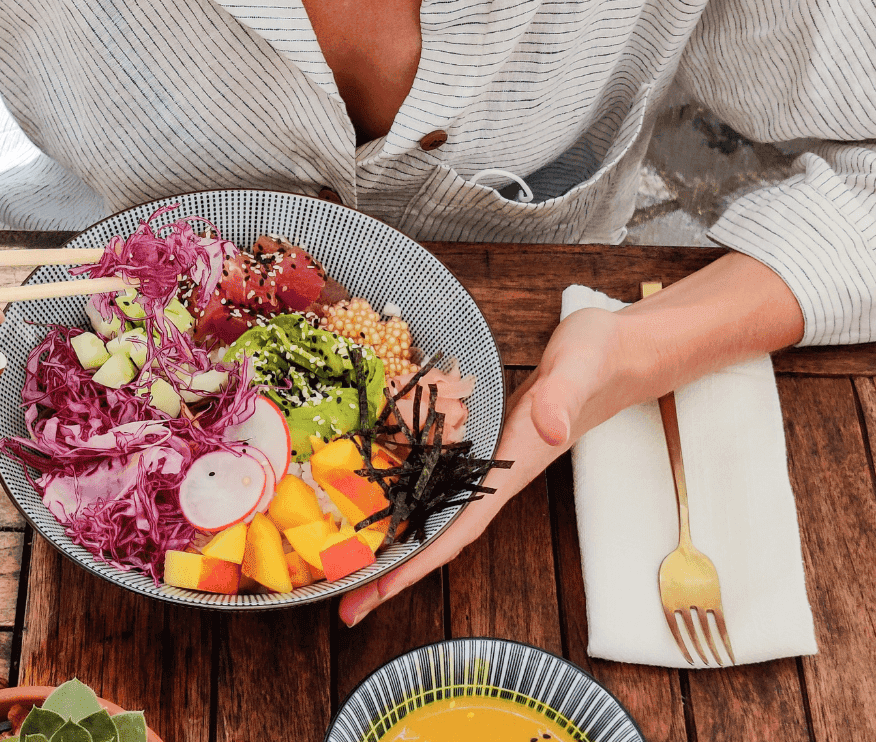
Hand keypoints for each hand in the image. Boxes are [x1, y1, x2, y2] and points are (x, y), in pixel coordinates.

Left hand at [338, 305, 658, 625]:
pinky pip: (434, 482)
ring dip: (393, 543)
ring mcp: (483, 463)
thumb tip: (550, 430)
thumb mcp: (579, 370)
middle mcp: (493, 477)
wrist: (613, 354)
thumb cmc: (597, 361)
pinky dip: (403, 500)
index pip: (459, 528)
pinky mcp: (478, 442)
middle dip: (393, 572)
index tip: (380, 593)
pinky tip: (374, 506)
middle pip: (437, 535)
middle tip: (345, 605)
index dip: (418, 563)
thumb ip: (562, 398)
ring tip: (346, 569)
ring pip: (432, 512)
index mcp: (512, 469)